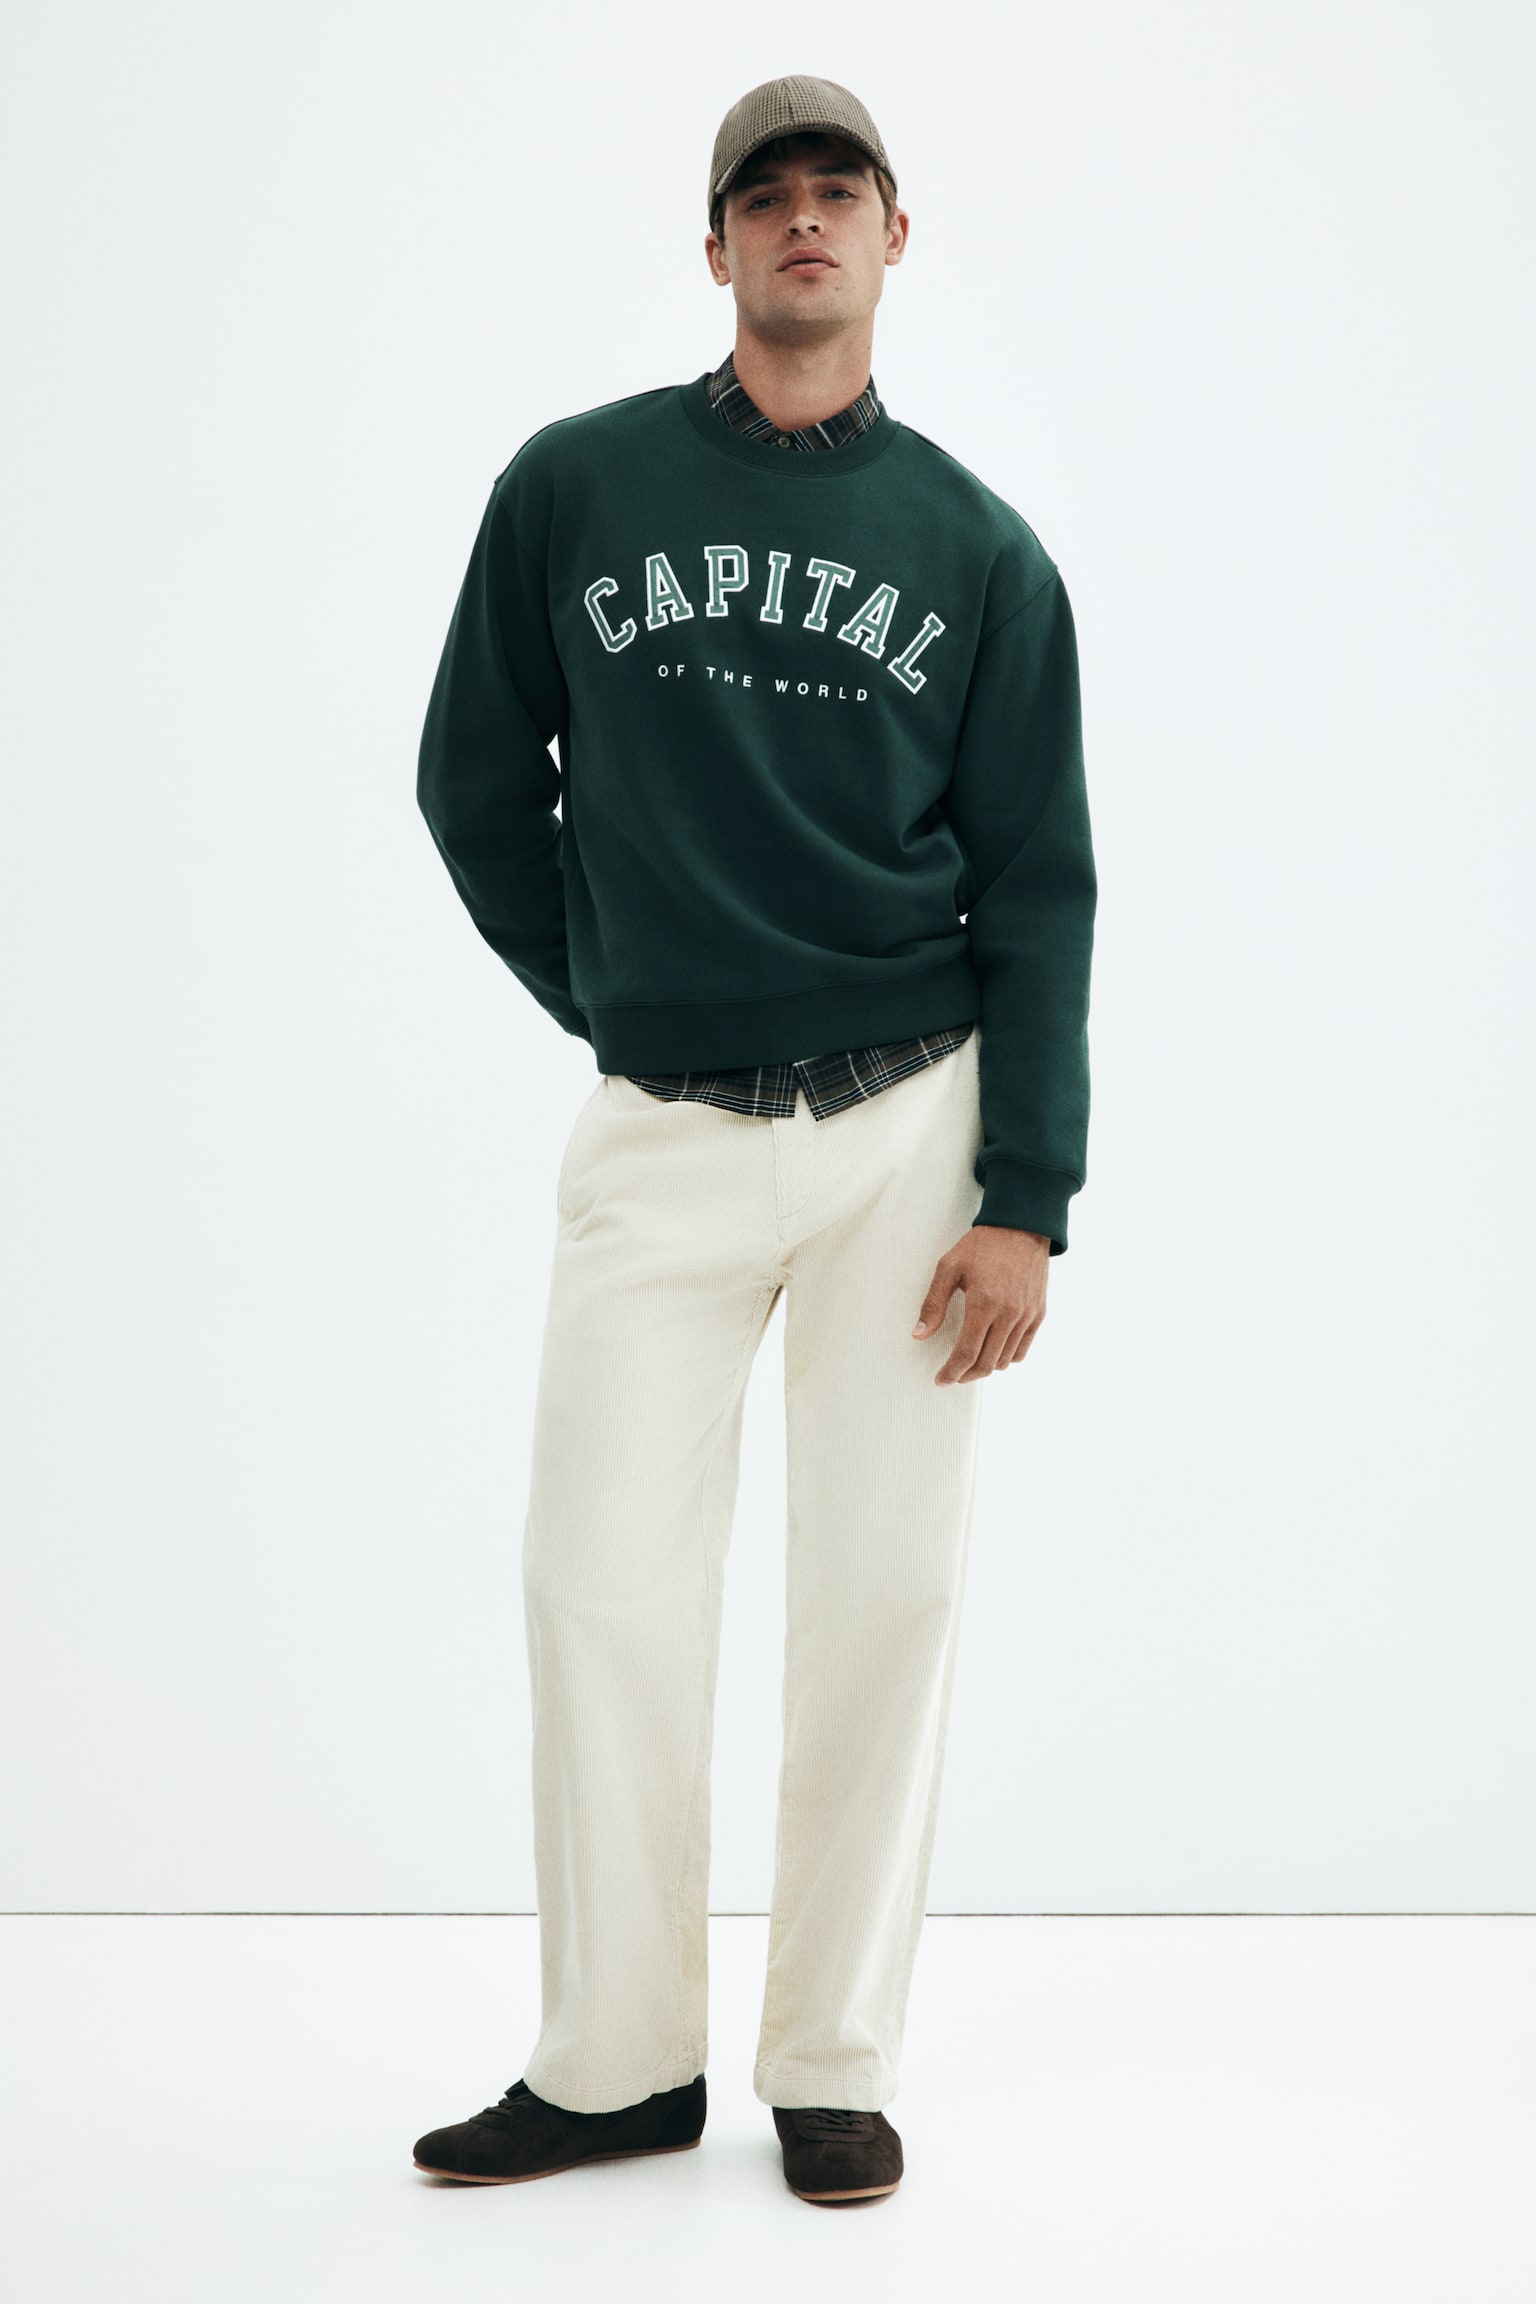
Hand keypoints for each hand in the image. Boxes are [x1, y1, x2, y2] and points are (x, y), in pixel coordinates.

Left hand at [912, 1225, 1050, 1384]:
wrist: (1021, 1227)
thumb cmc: (982, 1245)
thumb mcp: (949, 1268)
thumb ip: (933, 1304)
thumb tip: (919, 1334)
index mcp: (984, 1303)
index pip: (967, 1354)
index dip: (951, 1372)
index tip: (941, 1379)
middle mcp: (1009, 1314)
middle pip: (986, 1363)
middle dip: (965, 1375)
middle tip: (952, 1374)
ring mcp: (1026, 1316)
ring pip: (1005, 1360)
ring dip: (985, 1367)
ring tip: (970, 1362)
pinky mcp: (1038, 1313)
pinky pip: (1022, 1349)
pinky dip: (1006, 1357)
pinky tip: (993, 1352)